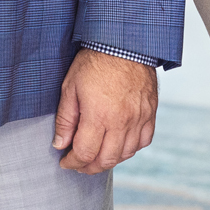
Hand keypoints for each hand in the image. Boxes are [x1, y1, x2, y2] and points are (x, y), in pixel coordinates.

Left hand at [52, 48, 157, 173]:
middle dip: (89, 167)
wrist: (123, 42)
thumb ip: (65, 119)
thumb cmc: (95, 61)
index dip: (72, 162)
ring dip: (109, 160)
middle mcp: (121, 121)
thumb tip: (60, 144)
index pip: (84, 153)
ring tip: (96, 156)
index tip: (65, 162)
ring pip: (125, 154)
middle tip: (78, 164)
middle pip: (105, 159)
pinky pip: (143, 141)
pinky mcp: (150, 113)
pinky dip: (130, 148)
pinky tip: (119, 144)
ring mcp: (138, 118)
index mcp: (98, 116)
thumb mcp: (70, 87)